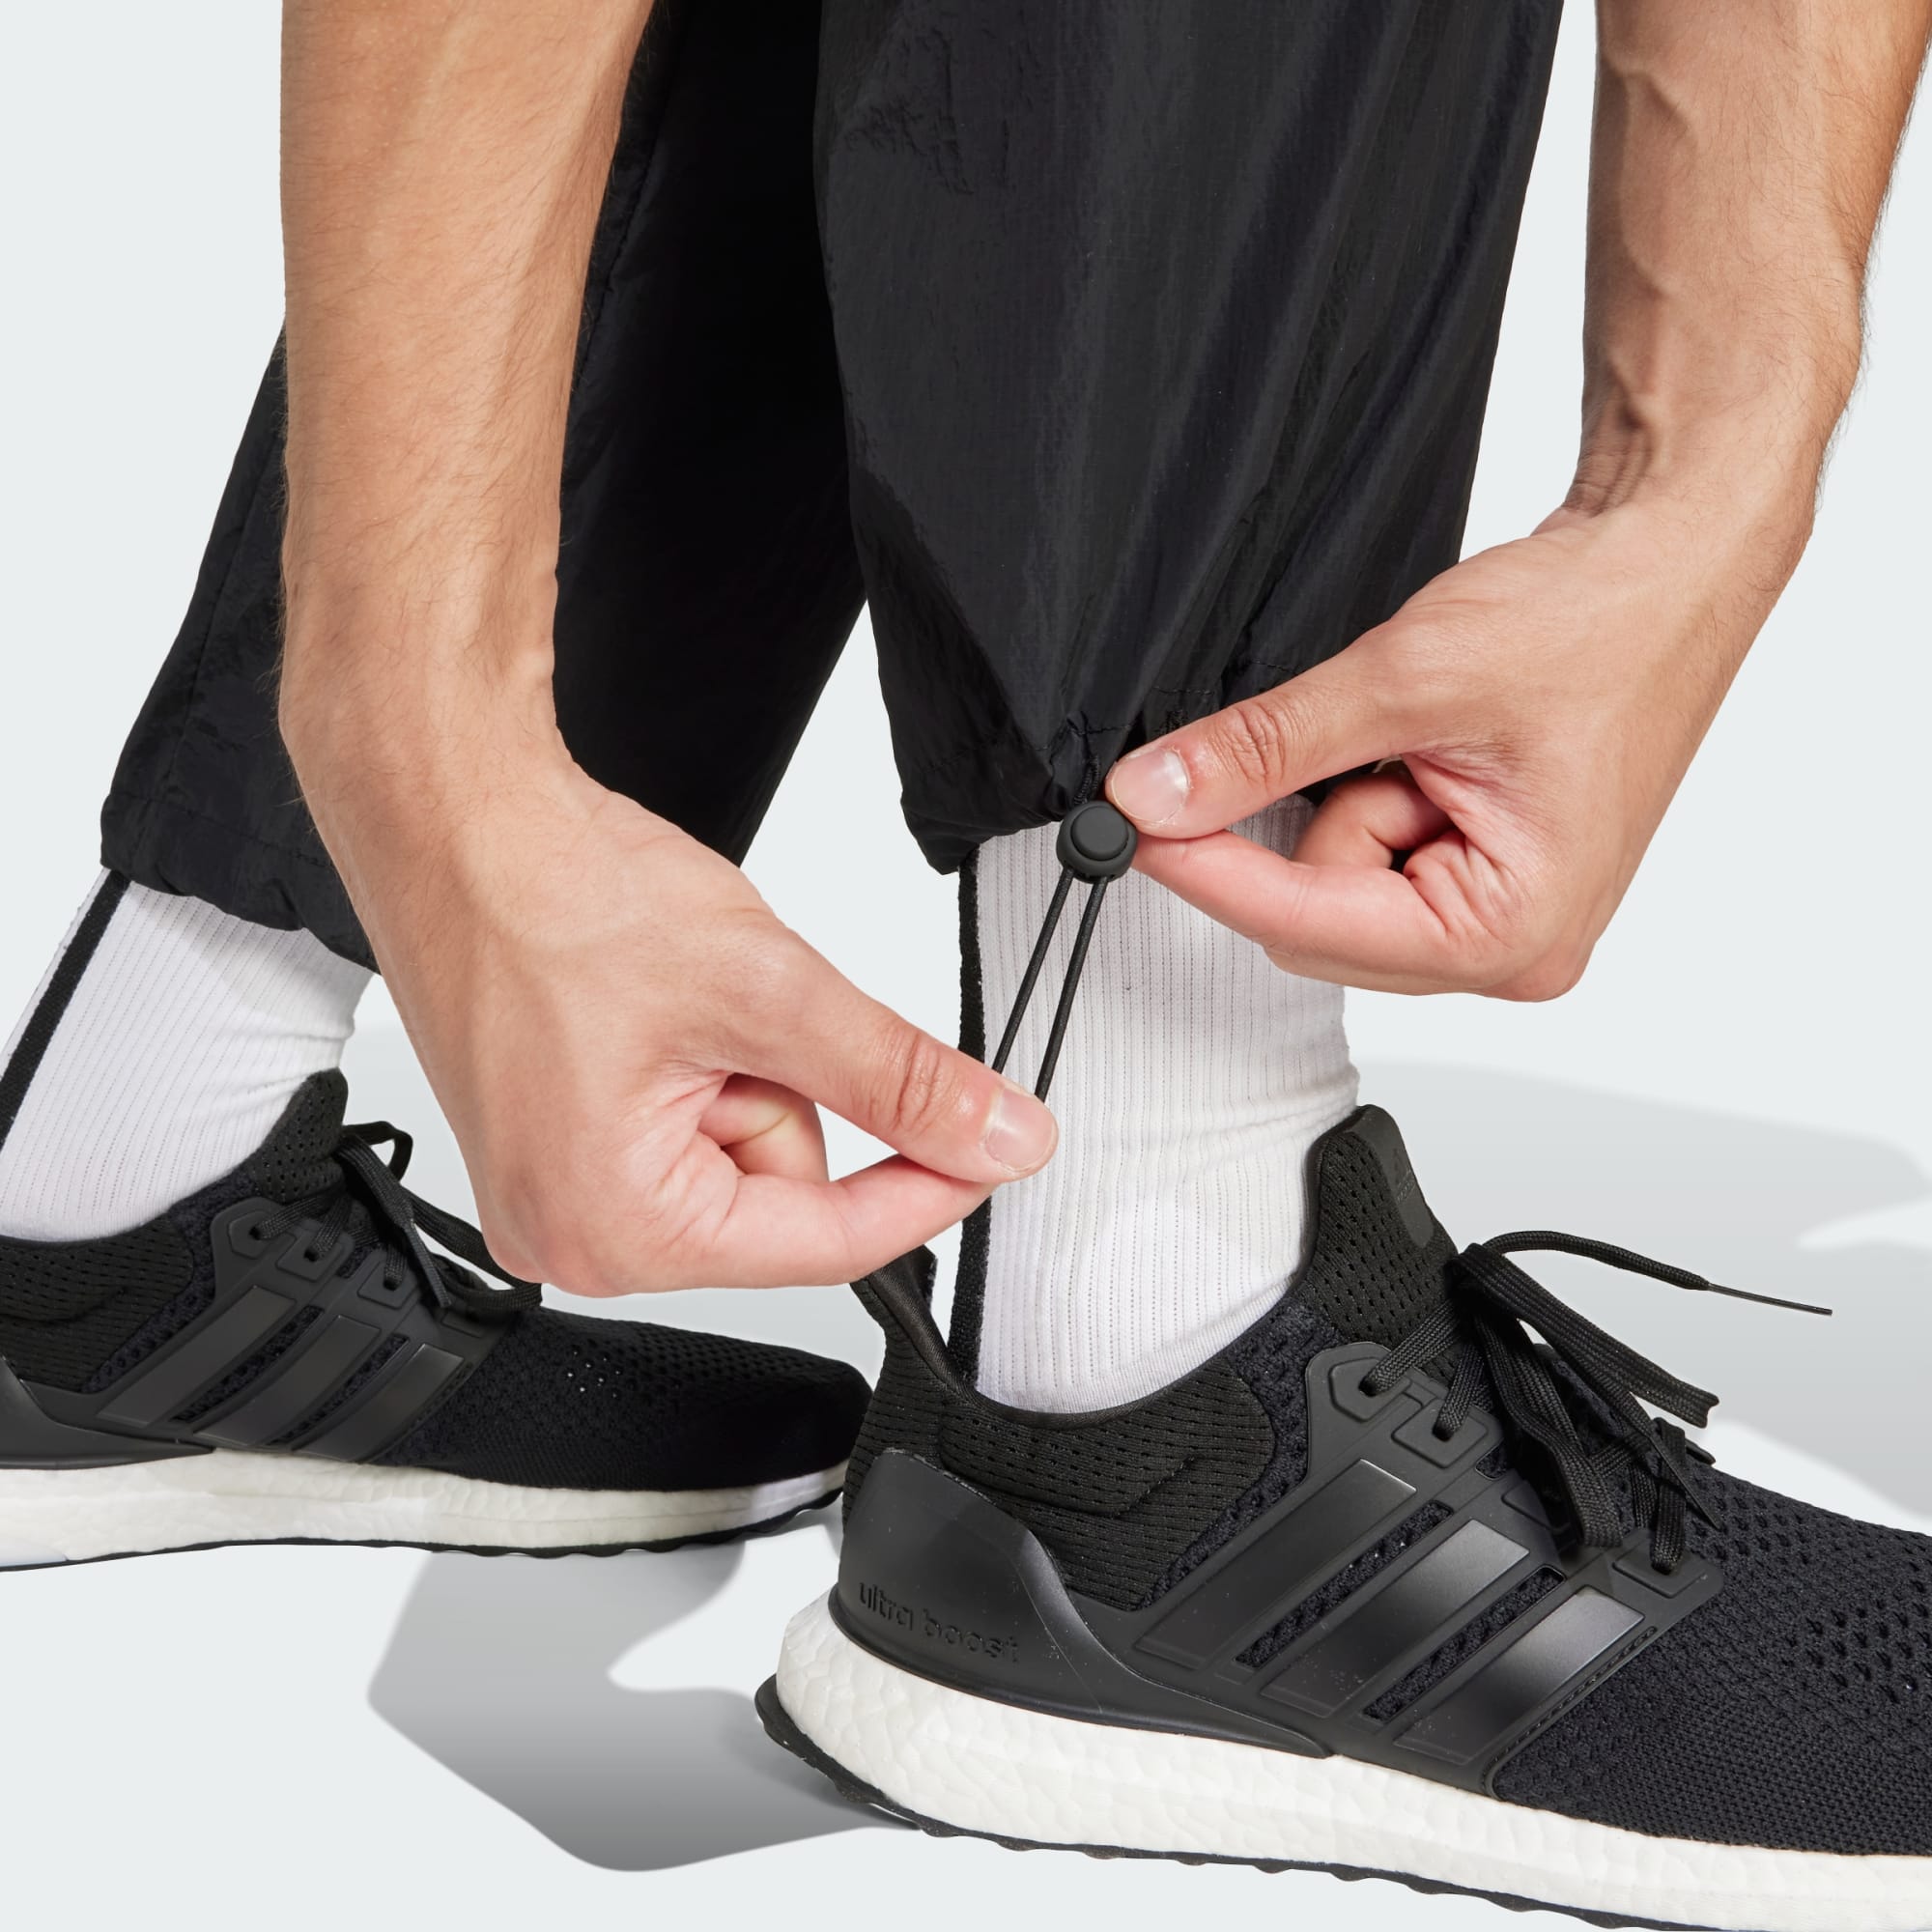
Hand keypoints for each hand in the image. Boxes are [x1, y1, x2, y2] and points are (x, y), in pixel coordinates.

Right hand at [281, 725, 1057, 1291]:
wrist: (453, 819)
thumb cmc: (551, 896)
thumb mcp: (769, 992)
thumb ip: (900, 1078)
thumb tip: (997, 1136)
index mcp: (615, 1229)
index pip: (829, 1244)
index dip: (929, 1184)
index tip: (993, 1148)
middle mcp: (571, 1233)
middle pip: (781, 1195)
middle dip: (791, 1090)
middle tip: (738, 1010)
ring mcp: (557, 1188)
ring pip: (741, 1151)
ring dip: (748, 1066)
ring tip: (683, 996)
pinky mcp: (558, 1141)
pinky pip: (688, 1125)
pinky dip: (708, 1062)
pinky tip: (660, 1006)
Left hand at [1106, 497, 1803, 998]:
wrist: (1674, 561)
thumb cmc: (1601, 620)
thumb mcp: (1407, 679)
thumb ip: (1266, 748)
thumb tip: (1156, 793)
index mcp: (1512, 932)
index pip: (1308, 928)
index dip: (1206, 869)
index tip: (1127, 826)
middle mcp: (1512, 950)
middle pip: (1315, 925)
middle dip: (1304, 826)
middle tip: (1354, 733)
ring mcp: (1499, 919)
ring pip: (1333, 892)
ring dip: (1341, 802)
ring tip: (1422, 733)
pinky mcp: (1481, 879)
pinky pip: (1369, 862)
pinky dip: (1364, 796)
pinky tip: (1420, 748)